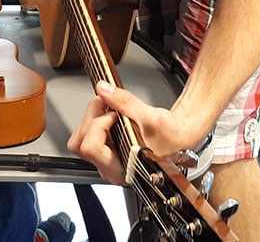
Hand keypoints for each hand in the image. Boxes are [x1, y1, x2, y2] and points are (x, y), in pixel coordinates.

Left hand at [68, 81, 211, 184]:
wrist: (179, 138)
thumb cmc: (171, 136)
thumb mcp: (150, 116)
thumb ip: (125, 102)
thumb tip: (103, 89)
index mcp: (122, 169)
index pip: (91, 147)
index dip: (99, 125)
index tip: (114, 114)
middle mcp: (110, 170)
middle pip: (80, 143)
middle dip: (91, 119)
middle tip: (107, 106)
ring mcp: (105, 162)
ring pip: (80, 140)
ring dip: (91, 120)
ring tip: (109, 111)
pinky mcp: (105, 152)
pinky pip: (87, 137)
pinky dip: (94, 122)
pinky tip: (109, 117)